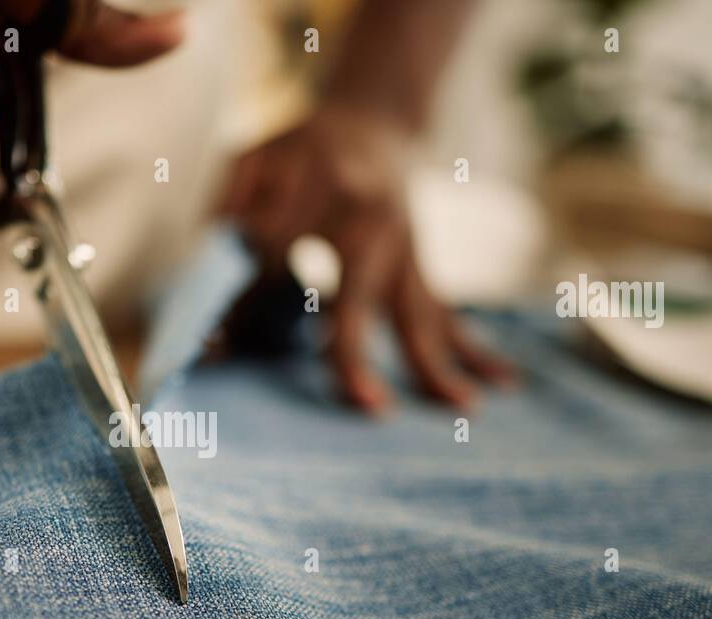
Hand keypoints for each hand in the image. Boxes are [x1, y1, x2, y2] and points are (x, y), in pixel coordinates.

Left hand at [221, 103, 514, 412]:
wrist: (373, 119)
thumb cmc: (299, 149)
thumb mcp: (253, 159)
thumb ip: (229, 209)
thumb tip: (208, 282)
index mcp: (319, 181)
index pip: (275, 255)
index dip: (244, 305)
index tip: (217, 351)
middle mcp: (369, 216)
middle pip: (360, 296)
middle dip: (355, 353)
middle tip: (367, 407)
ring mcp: (405, 243)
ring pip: (420, 311)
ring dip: (438, 364)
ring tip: (464, 407)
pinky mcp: (421, 265)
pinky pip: (446, 312)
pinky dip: (473, 349)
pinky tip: (503, 381)